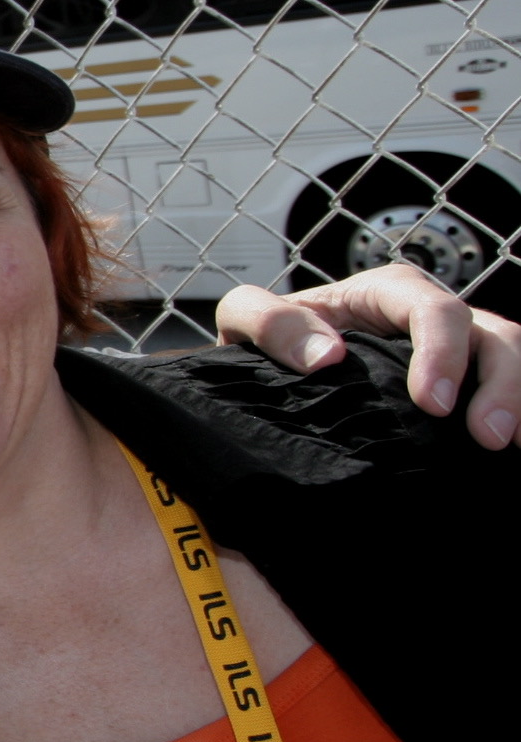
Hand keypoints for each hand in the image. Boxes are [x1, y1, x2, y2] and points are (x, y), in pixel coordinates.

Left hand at [216, 263, 520, 447]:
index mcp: (388, 293)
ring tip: (502, 446)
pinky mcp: (462, 386)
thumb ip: (270, 322)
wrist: (272, 369)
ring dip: (517, 401)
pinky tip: (505, 449)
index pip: (435, 310)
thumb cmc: (271, 339)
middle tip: (486, 437)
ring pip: (511, 360)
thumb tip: (326, 356)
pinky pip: (501, 391)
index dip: (442, 352)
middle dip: (502, 383)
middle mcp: (432, 317)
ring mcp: (455, 352)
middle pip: (493, 336)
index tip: (431, 403)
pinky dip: (512, 413)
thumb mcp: (247, 319)